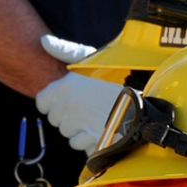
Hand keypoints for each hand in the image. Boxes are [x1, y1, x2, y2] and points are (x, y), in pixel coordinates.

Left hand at [35, 34, 120, 153]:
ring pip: (68, 133)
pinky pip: (80, 145)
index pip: (43, 102)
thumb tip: (44, 41)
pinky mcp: (92, 139)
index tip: (67, 103)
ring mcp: (80, 124)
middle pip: (55, 120)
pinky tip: (102, 130)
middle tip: (88, 111)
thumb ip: (66, 51)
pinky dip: (90, 142)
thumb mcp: (93, 59)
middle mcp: (69, 105)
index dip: (53, 104)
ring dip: (80, 130)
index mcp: (66, 86)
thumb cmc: (118, 80)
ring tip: (97, 120)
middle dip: (68, 118)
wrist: (143, 104)